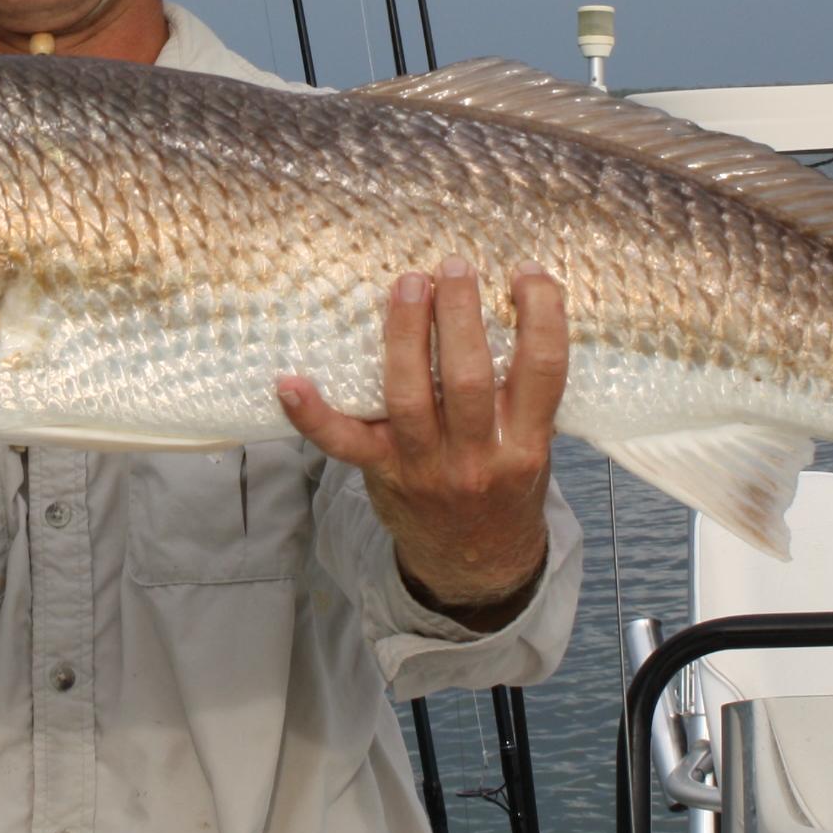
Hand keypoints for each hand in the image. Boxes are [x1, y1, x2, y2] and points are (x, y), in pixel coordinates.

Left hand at [277, 261, 568, 628]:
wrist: (477, 566)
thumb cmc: (504, 486)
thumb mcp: (534, 445)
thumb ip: (525, 392)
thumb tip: (509, 303)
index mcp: (526, 444)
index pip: (543, 370)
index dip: (542, 315)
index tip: (526, 272)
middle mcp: (477, 457)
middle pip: (468, 377)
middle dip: (460, 314)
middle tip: (454, 266)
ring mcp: (424, 466)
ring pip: (409, 395)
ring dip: (404, 333)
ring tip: (408, 284)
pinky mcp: (380, 472)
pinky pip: (341, 443)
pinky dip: (311, 414)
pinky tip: (289, 382)